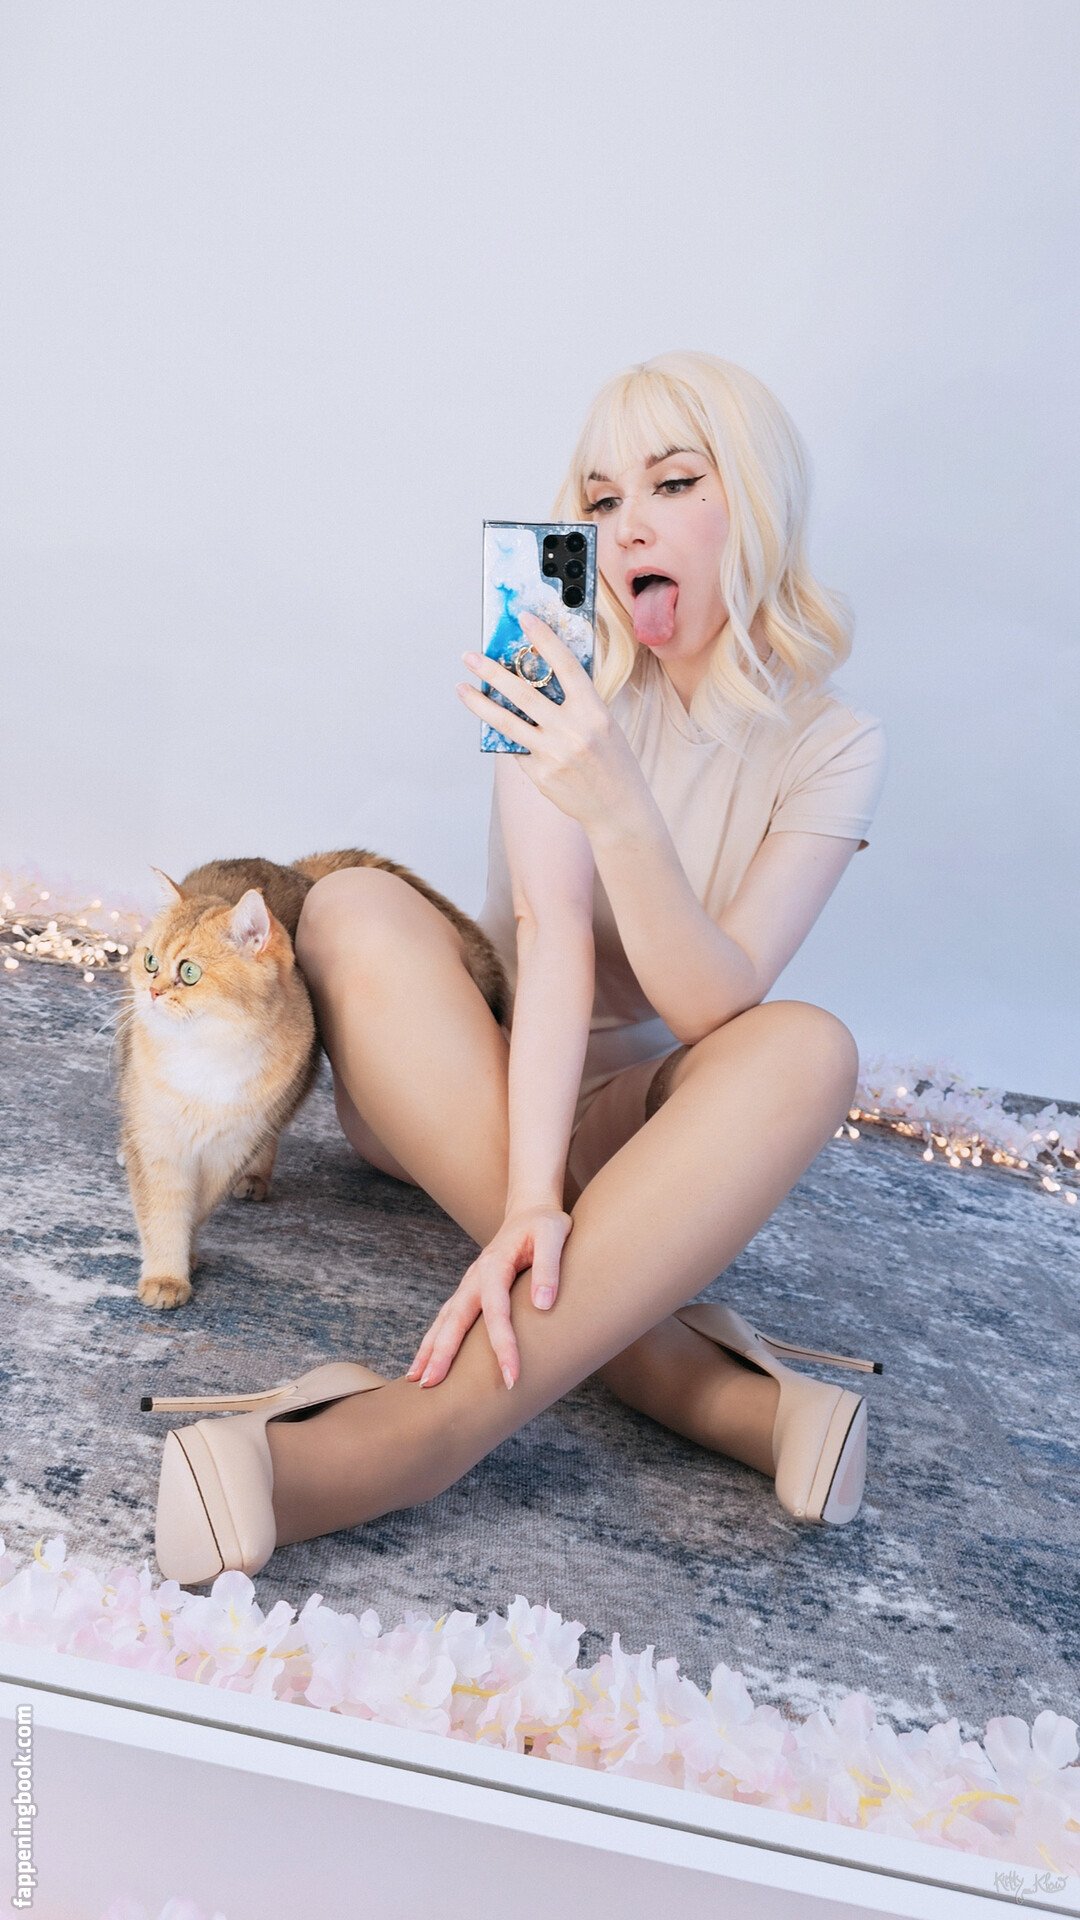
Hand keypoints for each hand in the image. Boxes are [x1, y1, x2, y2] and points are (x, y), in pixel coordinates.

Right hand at [404, 1202, 572, 1389]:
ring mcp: (470, 1284)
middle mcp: (475, 1277)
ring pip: (445, 1319)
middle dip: (442, 1353)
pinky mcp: (471, 1290)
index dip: (503, 1345)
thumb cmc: (545, 1224)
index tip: (511, 1377)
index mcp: (495, 1265)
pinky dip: (435, 1339)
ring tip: (416, 1378)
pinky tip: (427, 1359)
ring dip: (430, 1348)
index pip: (497, 1312)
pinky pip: (449, 1317)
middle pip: (455, 1319)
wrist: (530, 1209)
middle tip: (431, 1384)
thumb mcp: (554, 1235)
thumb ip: (549, 1268)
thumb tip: (542, 1305)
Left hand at [458, 610, 645, 835]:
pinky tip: (497, 726)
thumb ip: (575, 703)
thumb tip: (537, 677)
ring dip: (479, 703)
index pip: (565, 665)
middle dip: (492, 671)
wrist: (618, 808)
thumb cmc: (612, 760)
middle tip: (470, 656)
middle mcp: (573, 730)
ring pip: (507, 721)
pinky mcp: (540, 774)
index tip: (524, 619)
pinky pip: (516, 748)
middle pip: (524, 692)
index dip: (543, 639)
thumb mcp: (604, 724)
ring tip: (461, 688)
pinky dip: (506, 736)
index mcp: (594, 711)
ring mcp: (554, 754)